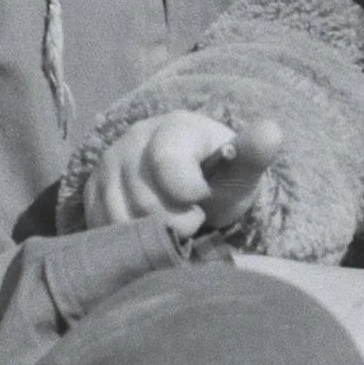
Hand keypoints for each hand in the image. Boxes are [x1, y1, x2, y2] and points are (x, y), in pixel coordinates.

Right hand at [83, 113, 283, 234]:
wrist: (191, 182)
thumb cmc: (219, 176)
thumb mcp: (242, 168)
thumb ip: (254, 153)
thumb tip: (271, 132)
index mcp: (174, 127)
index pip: (168, 163)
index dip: (189, 193)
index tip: (202, 198)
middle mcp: (133, 139)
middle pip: (146, 202)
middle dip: (176, 221)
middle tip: (194, 216)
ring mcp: (108, 164)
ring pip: (122, 218)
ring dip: (153, 232)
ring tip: (172, 221)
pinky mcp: (92, 190)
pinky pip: (103, 226)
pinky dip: (129, 237)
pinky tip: (149, 227)